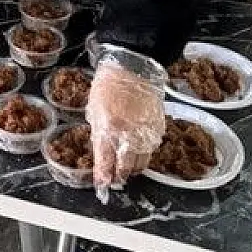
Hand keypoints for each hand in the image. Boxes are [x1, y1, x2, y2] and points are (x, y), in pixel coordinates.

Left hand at [85, 61, 166, 193]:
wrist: (132, 66)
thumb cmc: (108, 84)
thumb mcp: (94, 110)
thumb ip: (98, 134)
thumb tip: (101, 153)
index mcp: (107, 128)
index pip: (104, 162)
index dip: (102, 177)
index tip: (101, 185)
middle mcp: (127, 133)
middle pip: (124, 168)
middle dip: (118, 177)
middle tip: (114, 181)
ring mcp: (145, 131)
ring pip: (141, 163)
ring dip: (132, 170)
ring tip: (126, 171)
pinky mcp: (158, 127)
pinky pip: (152, 149)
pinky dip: (144, 155)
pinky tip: (138, 153)